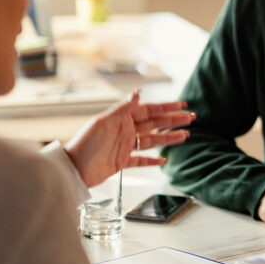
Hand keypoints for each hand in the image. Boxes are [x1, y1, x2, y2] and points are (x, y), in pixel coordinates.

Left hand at [64, 91, 193, 186]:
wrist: (73, 169)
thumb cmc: (85, 145)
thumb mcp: (104, 123)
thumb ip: (122, 109)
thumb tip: (137, 93)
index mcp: (122, 119)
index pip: (149, 110)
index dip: (166, 107)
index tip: (181, 104)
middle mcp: (125, 131)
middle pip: (154, 124)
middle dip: (173, 120)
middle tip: (190, 118)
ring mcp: (124, 146)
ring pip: (152, 141)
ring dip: (169, 138)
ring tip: (186, 135)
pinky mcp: (121, 162)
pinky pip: (141, 160)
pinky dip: (152, 160)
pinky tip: (163, 160)